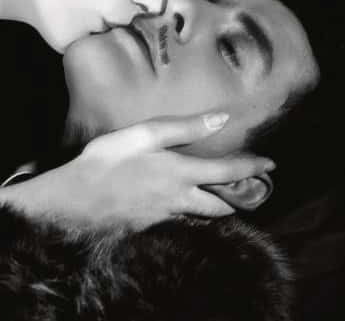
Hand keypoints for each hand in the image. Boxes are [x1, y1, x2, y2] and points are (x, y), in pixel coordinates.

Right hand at [17, 113, 274, 228]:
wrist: (73, 203)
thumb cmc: (104, 162)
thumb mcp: (141, 135)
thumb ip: (183, 128)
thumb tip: (222, 118)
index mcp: (179, 173)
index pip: (227, 171)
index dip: (252, 168)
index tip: (270, 164)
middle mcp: (179, 199)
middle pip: (222, 205)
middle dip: (241, 197)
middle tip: (252, 188)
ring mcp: (165, 217)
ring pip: (203, 216)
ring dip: (219, 207)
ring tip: (224, 195)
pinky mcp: (150, 226)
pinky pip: (181, 222)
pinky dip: (192, 214)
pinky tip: (183, 205)